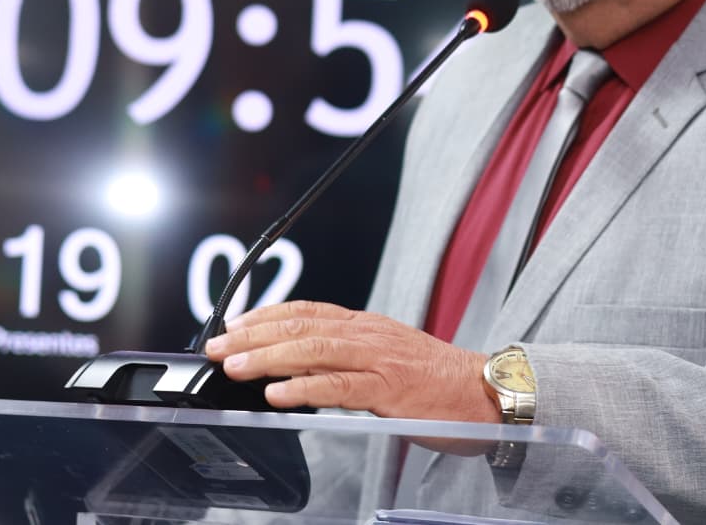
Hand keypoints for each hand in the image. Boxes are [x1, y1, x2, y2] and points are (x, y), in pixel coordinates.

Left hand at [204, 300, 498, 424]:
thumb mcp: (390, 359)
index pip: (308, 310)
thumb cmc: (439, 382)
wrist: (488, 392)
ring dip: (268, 357)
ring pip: (315, 350)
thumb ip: (351, 359)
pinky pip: (340, 386)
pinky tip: (277, 394)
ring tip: (234, 366)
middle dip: (253, 335)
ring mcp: (380, 359)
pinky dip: (304, 388)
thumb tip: (303, 369)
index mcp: (369, 326)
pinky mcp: (391, 390)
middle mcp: (370, 335)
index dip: (266, 315)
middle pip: (302, 326)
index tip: (233, 324)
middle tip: (217, 346)